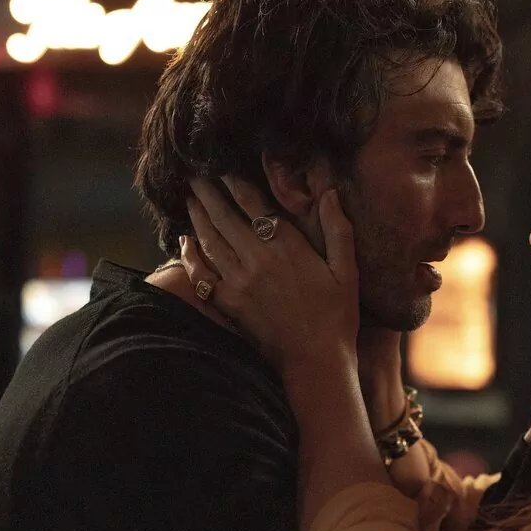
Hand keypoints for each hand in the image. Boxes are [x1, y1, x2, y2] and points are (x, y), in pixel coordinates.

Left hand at [181, 177, 359, 372]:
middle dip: (209, 194)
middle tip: (195, 175)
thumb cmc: (337, 316)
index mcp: (288, 247)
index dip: (236, 184)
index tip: (224, 168)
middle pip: (226, 217)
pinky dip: (190, 257)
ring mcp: (240, 282)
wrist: (316, 361)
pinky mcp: (229, 304)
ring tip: (189, 198)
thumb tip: (330, 194)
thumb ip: (338, 230)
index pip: (255, 205)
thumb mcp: (346, 270)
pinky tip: (184, 243)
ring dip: (197, 217)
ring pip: (210, 241)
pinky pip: (201, 276)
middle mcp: (259, 260)